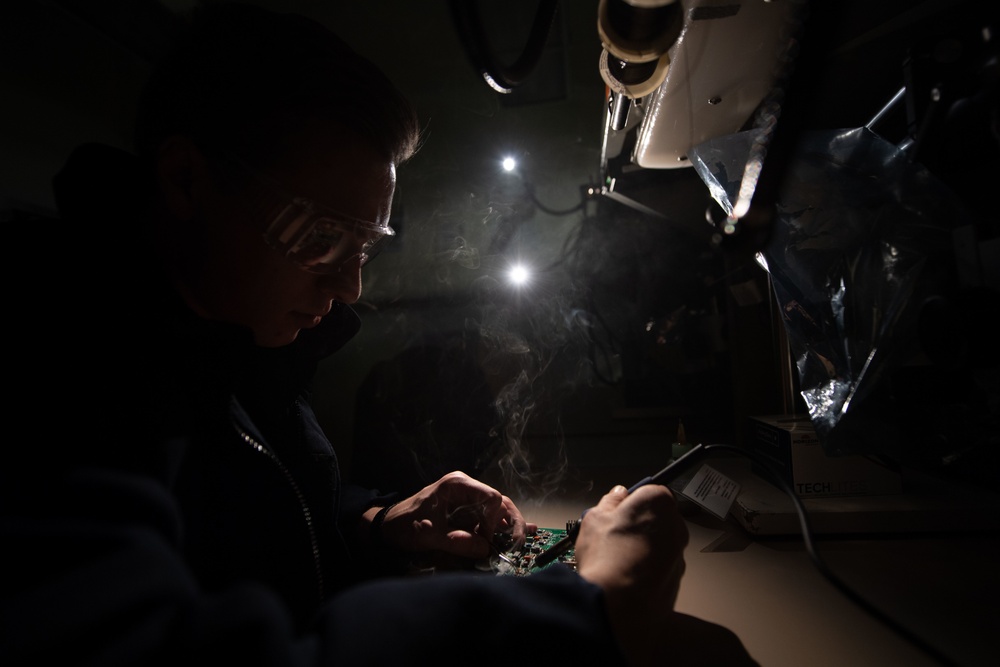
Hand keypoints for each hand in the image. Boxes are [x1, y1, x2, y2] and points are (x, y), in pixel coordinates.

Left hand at [371, 471, 532, 558]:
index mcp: (458, 485)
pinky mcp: (468, 513)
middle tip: (517, 544)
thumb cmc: (404, 525)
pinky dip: (504, 527)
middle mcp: (467, 489)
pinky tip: (527, 531)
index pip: (491, 497)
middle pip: (500, 502)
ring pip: (500, 510)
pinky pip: (491, 517)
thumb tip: (485, 549)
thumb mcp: (428, 534)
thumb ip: (456, 541)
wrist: (388, 527)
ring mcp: (469, 500)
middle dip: (512, 522)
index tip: (487, 540)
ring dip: (509, 528)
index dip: (494, 521)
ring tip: (518, 545)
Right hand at [574, 484, 688, 666]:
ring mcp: (679, 556)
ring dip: (644, 549)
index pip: (650, 490)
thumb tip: (616, 496)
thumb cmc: (607, 558)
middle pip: (658, 518)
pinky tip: (626, 578)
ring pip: (660, 544)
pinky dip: (647, 570)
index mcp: (658, 503)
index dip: (632, 500)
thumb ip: (609, 503)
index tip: (618, 509)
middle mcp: (676, 527)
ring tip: (616, 561)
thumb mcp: (594, 519)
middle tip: (614, 535)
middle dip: (640, 524)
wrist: (618, 607)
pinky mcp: (677, 581)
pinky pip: (661, 568)